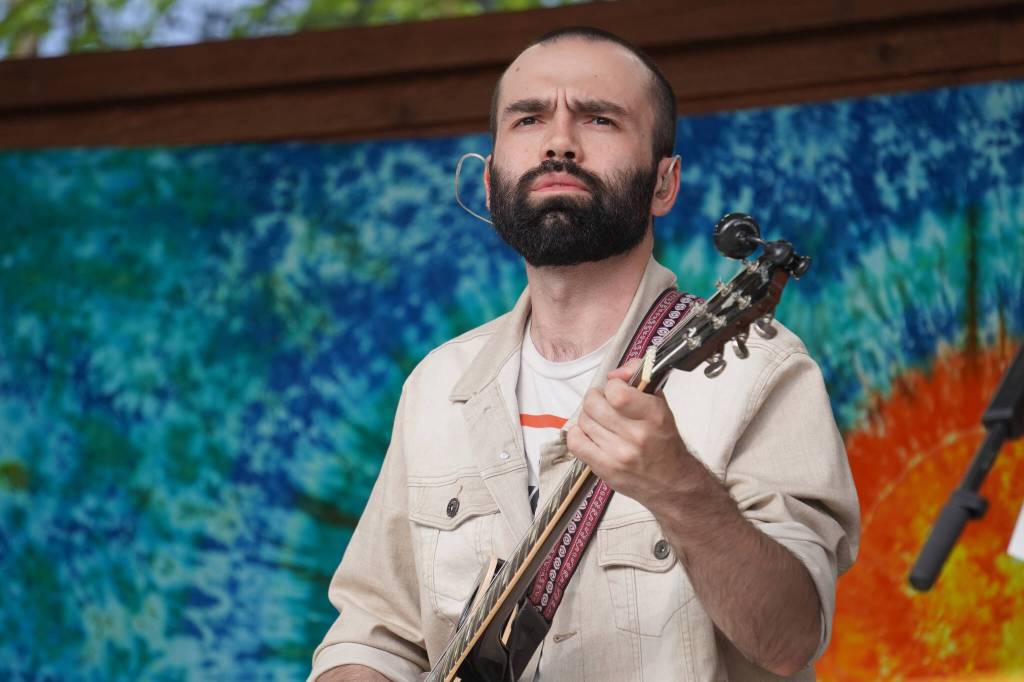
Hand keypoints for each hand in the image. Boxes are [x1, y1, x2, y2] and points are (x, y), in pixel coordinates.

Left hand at [566, 359, 697, 509]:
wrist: (671, 482)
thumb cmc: (663, 441)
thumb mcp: (660, 404)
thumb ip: (639, 379)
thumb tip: (614, 375)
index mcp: (654, 416)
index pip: (616, 392)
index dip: (612, 386)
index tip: (617, 390)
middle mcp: (637, 436)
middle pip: (593, 405)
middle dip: (596, 399)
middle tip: (604, 404)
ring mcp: (619, 455)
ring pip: (584, 421)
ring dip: (589, 417)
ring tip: (601, 421)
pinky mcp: (605, 469)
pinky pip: (576, 443)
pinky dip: (579, 434)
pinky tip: (591, 434)